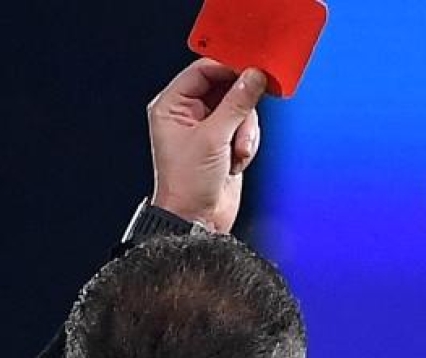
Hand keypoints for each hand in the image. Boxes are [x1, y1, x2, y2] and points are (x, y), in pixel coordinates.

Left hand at [147, 59, 266, 233]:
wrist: (196, 220)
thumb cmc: (187, 183)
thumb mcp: (214, 138)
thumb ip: (236, 104)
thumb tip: (253, 77)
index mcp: (172, 105)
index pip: (203, 71)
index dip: (229, 69)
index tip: (252, 73)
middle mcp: (188, 113)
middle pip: (227, 89)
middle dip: (240, 109)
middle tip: (245, 121)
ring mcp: (208, 128)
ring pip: (241, 110)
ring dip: (245, 132)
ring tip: (237, 153)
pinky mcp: (224, 143)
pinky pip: (246, 129)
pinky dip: (247, 144)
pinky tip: (236, 161)